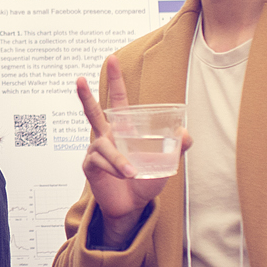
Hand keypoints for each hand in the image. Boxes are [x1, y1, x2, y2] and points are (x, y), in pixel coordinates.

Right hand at [76, 54, 190, 247]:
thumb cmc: (145, 182)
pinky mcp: (90, 166)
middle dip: (86, 96)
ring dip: (119, 160)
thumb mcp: (166, 164)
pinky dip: (114, 169)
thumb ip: (176, 148)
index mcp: (123, 130)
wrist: (132, 207)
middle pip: (93, 112)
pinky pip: (100, 162)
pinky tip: (123, 176)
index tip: (111, 59)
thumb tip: (186, 134)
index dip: (115, 81)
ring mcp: (96, 151)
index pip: (118, 100)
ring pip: (103, 146)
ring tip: (132, 173)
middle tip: (80, 79)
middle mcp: (106, 136)